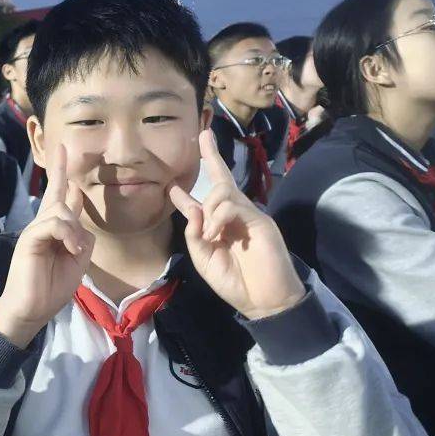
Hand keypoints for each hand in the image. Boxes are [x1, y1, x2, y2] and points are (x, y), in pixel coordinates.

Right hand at [0, 144, 94, 347]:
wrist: (31, 310)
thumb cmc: (52, 288)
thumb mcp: (77, 262)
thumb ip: (81, 239)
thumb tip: (81, 224)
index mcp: (54, 229)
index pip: (58, 194)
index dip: (61, 171)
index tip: (63, 148)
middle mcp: (42, 225)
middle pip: (59, 195)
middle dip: (66, 181)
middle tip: (69, 177)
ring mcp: (34, 230)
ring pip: (59, 210)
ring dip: (73, 230)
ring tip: (74, 251)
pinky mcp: (29, 239)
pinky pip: (52, 224)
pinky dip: (66, 235)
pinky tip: (70, 250)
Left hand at [168, 130, 304, 319]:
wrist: (263, 300)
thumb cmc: (234, 282)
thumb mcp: (204, 260)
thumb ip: (194, 236)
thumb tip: (191, 209)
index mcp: (217, 226)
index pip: (201, 202)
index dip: (185, 193)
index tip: (170, 184)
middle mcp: (233, 215)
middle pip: (221, 179)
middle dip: (211, 156)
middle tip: (204, 135)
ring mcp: (248, 215)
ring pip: (222, 191)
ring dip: (209, 209)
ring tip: (210, 235)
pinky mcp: (259, 220)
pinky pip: (232, 205)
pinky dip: (218, 217)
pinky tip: (216, 234)